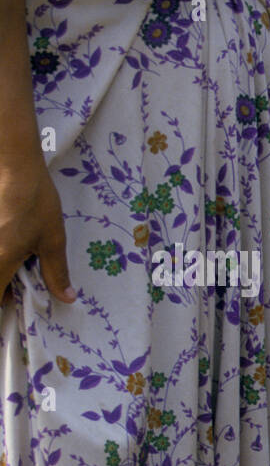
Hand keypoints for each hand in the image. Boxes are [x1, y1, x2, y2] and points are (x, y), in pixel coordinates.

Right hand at [0, 154, 75, 306]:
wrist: (12, 164)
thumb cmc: (35, 202)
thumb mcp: (52, 240)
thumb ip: (56, 272)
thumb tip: (66, 298)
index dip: (4, 301)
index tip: (16, 297)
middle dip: (0, 283)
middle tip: (16, 276)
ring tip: (13, 258)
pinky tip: (6, 238)